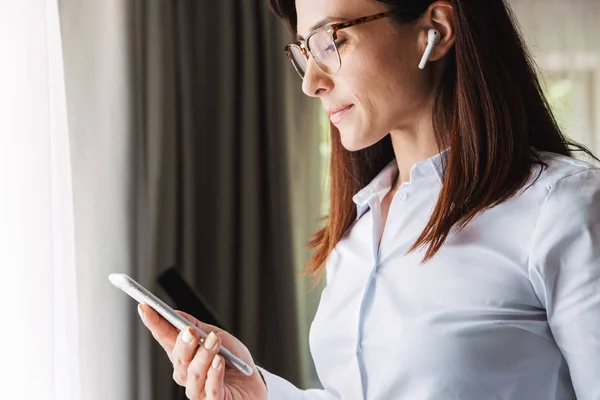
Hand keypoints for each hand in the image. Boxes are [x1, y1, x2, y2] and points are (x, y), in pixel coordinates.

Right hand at [138, 304, 267, 399]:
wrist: (253, 383)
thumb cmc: (233, 361)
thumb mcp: (218, 336)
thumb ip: (197, 327)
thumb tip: (175, 313)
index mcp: (184, 355)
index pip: (165, 337)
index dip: (154, 323)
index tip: (145, 307)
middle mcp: (186, 373)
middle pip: (179, 358)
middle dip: (183, 343)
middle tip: (189, 331)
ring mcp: (198, 389)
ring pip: (194, 373)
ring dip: (203, 355)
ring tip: (214, 341)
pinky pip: (211, 388)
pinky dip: (215, 374)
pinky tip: (219, 361)